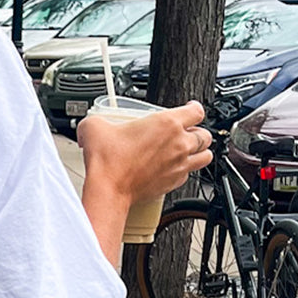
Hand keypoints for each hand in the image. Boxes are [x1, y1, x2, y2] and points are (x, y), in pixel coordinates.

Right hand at [76, 100, 213, 206]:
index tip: (190, 109)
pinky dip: (185, 171)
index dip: (194, 108)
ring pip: (205, 156)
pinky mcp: (174, 183)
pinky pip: (189, 175)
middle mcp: (179, 143)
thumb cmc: (107, 162)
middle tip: (186, 133)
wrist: (108, 190)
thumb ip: (96, 120)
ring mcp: (179, 164)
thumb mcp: (94, 128)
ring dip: (199, 152)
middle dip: (198, 132)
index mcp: (167, 123)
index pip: (197, 111)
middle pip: (205, 134)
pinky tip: (173, 169)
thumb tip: (91, 123)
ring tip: (190, 151)